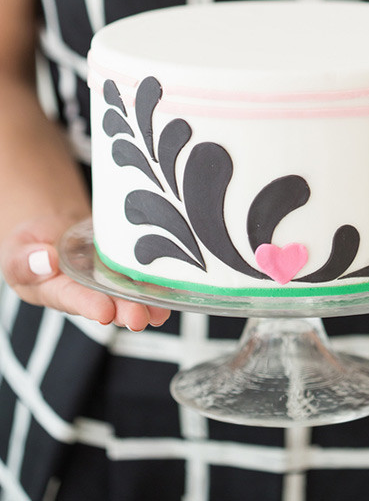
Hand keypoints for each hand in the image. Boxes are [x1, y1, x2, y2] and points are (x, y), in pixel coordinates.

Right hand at [0, 215, 170, 330]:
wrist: (55, 228)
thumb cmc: (32, 244)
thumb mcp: (16, 249)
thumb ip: (25, 260)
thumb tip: (44, 259)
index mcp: (54, 290)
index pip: (71, 298)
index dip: (89, 305)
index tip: (104, 311)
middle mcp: (86, 290)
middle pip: (107, 303)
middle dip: (125, 310)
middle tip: (139, 317)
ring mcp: (109, 278)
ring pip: (129, 292)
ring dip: (147, 302)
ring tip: (161, 311)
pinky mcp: (125, 264)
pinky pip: (142, 272)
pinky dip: (158, 280)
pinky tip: (174, 288)